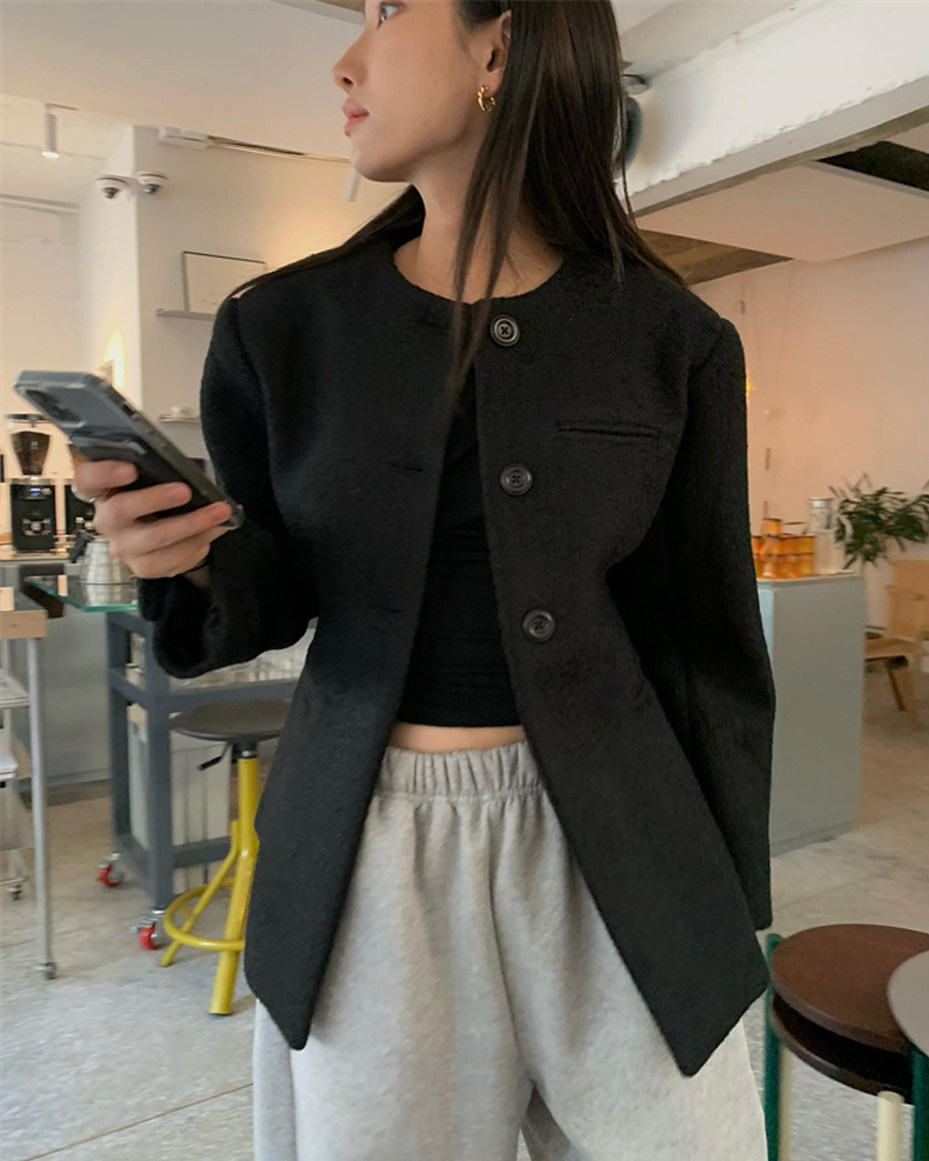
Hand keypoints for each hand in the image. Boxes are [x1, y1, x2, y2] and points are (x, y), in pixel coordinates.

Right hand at [73, 460, 232, 578]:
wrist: (164, 530)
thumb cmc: (155, 495)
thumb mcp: (151, 479)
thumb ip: (155, 470)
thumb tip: (183, 469)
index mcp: (102, 490)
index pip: (87, 479)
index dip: (104, 474)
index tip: (131, 468)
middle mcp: (107, 521)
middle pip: (119, 510)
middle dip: (155, 500)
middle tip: (184, 491)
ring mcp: (123, 547)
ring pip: (153, 539)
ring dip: (191, 525)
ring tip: (219, 512)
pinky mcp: (144, 567)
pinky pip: (172, 559)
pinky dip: (199, 542)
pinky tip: (216, 529)